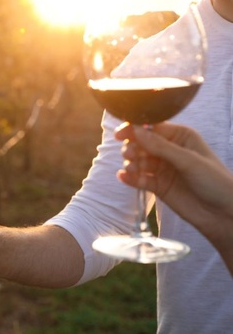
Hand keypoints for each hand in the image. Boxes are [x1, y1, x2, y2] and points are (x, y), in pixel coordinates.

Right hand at [115, 122, 232, 239]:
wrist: (224, 215)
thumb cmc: (215, 182)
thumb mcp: (189, 161)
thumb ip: (161, 146)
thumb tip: (136, 131)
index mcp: (180, 137)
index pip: (152, 127)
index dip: (135, 129)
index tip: (121, 134)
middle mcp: (169, 150)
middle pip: (141, 143)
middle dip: (132, 147)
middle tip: (129, 155)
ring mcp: (162, 168)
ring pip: (138, 160)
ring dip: (131, 163)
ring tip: (132, 169)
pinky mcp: (157, 185)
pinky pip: (139, 178)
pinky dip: (130, 177)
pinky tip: (123, 177)